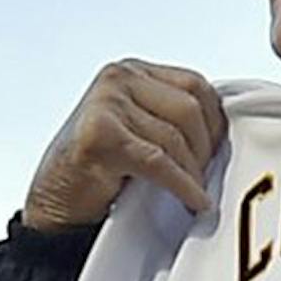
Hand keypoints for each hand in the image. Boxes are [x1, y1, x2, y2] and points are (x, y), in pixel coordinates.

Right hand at [22, 60, 225, 229]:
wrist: (54, 208)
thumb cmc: (98, 172)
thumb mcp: (139, 131)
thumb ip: (171, 120)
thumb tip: (225, 134)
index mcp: (130, 72)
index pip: (194, 84)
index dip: (215, 121)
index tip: (220, 151)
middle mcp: (117, 79)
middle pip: (189, 107)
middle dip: (205, 148)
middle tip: (206, 176)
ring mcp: (105, 104)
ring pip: (175, 137)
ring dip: (193, 172)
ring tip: (194, 193)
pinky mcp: (100, 136)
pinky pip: (158, 161)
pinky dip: (182, 185)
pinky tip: (193, 200)